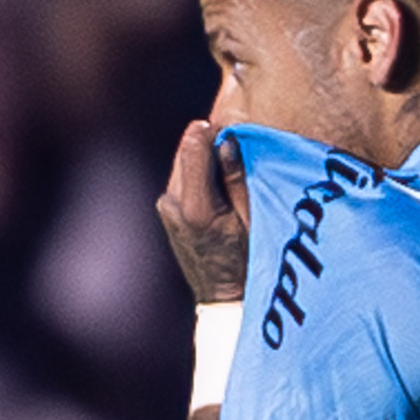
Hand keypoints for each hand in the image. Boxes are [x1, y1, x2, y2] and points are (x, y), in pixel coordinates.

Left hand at [157, 120, 249, 303]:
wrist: (221, 297)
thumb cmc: (247, 261)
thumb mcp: (254, 220)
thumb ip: (238, 179)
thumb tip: (227, 140)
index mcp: (197, 207)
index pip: (195, 147)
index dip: (214, 128)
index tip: (234, 122)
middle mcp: (172, 203)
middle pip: (189, 150)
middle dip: (213, 143)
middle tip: (240, 146)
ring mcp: (165, 206)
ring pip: (185, 162)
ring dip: (207, 159)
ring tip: (232, 170)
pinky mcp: (165, 208)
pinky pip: (183, 177)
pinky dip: (200, 173)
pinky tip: (219, 187)